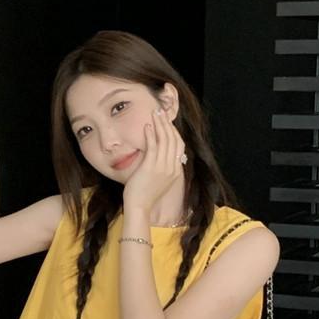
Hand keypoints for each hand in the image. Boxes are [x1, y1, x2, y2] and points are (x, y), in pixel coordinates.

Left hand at [121, 106, 186, 220]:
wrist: (139, 208)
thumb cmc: (145, 195)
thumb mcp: (159, 180)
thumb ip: (162, 167)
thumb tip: (159, 153)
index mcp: (175, 171)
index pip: (179, 145)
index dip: (173, 131)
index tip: (167, 121)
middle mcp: (171, 168)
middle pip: (173, 139)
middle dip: (167, 123)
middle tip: (161, 111)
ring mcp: (162, 168)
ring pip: (164, 140)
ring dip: (159, 124)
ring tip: (154, 113)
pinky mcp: (151, 168)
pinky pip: (152, 146)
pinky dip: (150, 135)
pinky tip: (147, 126)